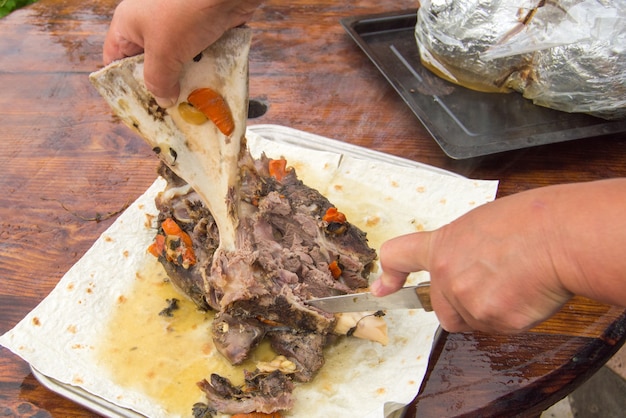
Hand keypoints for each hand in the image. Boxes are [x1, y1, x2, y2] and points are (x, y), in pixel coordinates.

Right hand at [103, 0, 261, 106]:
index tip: (137, 107)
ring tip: (194, 106)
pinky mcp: (204, 28)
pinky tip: (213, 90)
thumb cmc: (186, 12)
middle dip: (162, 88)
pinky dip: (207, 71)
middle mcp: (151, 24)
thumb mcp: (164, 52)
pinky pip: (202, 55)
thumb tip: (163, 101)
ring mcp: (179, 26)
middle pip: (150, 64)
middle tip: (170, 113)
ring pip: (179, 62)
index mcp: (129, 25)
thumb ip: (158, 81)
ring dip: (188, 82)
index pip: (116, 60)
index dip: (124, 85)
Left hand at [371, 185, 580, 333]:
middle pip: (442, 309)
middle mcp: (447, 275)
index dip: (389, 275)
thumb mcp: (481, 224)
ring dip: (489, 310)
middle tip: (493, 282)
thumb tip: (465, 264)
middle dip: (462, 304)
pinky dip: (512, 317)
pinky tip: (527, 293)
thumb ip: (462, 249)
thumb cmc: (530, 222)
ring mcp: (467, 300)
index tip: (381, 288)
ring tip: (516, 281)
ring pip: (471, 320)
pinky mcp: (493, 319)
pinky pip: (498, 327)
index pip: (399, 256)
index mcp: (441, 245)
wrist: (561, 236)